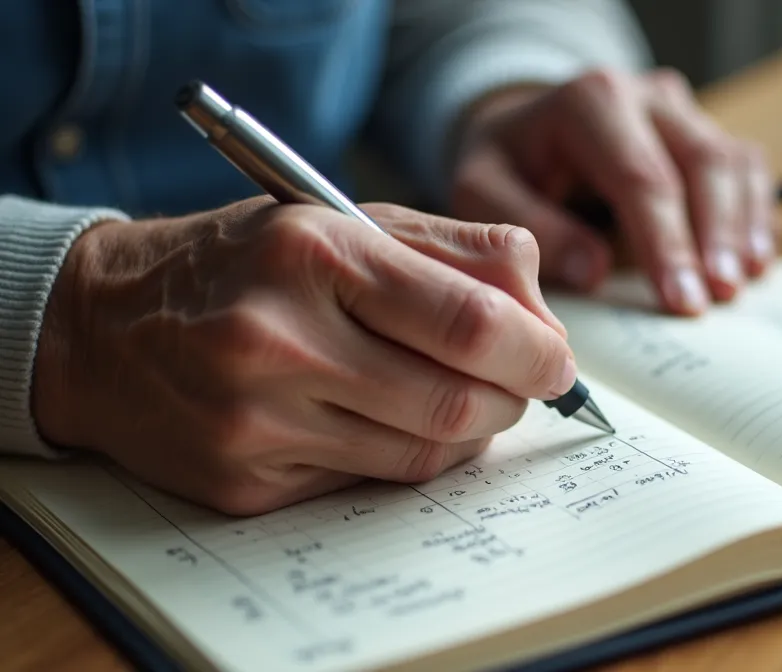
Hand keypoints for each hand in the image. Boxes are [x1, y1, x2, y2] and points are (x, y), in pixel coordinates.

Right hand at [31, 197, 573, 515]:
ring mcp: (256, 420)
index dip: (537, 351)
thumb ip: (458, 251)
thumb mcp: (345, 220)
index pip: (469, 321)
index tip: (558, 360)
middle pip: (455, 402)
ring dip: (470, 432)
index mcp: (315, 253)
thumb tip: (545, 316)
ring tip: (466, 398)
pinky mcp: (245, 482)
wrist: (104, 326)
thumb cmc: (248, 263)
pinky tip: (397, 423)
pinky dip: (408, 457)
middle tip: (523, 384)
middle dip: (513, 399)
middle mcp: (278, 339)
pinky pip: (370, 483)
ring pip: (422, 455)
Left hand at [447, 68, 775, 315]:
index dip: (668, 243)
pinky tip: (754, 261)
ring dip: (741, 228)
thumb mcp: (484, 192)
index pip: (643, 177)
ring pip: (732, 162)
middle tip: (719, 296)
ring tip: (738, 285)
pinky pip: (746, 165)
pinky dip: (755, 214)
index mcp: (591, 102)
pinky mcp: (703, 129)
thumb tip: (592, 270)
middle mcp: (646, 95)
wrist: (523, 132)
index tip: (682, 301)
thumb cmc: (507, 167)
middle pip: (701, 163)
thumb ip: (530, 225)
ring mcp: (681, 110)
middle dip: (715, 237)